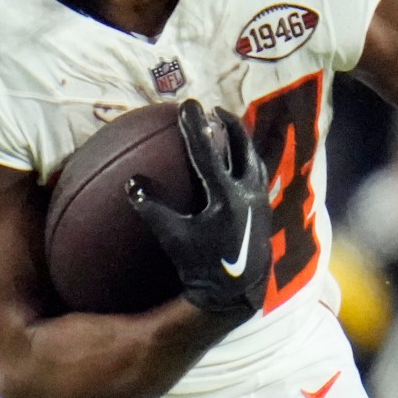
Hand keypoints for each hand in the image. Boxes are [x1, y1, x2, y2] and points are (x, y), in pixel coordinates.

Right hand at [127, 99, 271, 321]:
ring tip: (229, 130)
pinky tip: (239, 163)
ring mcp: (260, 201)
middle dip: (228, 125)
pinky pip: (258, 175)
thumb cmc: (201, 267)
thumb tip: (131, 182)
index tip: (188, 105)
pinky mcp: (265, 210)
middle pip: (241, 146)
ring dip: (241, 141)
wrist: (237, 293)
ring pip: (254, 159)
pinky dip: (247, 161)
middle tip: (214, 111)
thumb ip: (152, 208)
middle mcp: (248, 192)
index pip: (208, 152)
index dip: (195, 126)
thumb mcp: (173, 238)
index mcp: (225, 196)